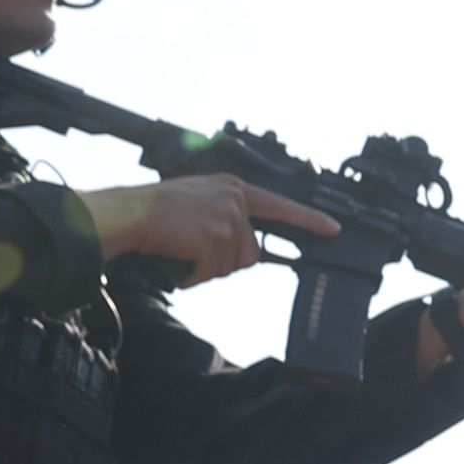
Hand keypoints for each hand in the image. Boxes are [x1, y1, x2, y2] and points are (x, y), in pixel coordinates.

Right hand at [89, 175, 335, 279]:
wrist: (130, 213)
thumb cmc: (155, 210)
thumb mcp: (200, 199)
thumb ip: (227, 215)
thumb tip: (246, 250)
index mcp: (233, 188)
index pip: (280, 206)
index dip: (308, 220)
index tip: (333, 229)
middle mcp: (236, 201)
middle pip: (251, 252)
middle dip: (225, 262)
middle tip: (194, 251)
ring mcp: (228, 220)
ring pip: (232, 265)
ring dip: (206, 269)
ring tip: (182, 250)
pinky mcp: (216, 239)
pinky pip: (212, 274)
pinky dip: (193, 276)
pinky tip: (177, 259)